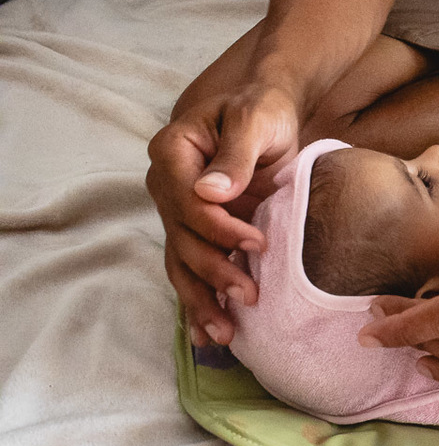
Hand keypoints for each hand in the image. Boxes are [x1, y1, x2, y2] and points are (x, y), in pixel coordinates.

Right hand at [146, 83, 299, 345]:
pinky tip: (208, 334)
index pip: (188, 203)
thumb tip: (210, 193)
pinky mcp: (196, 231)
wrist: (265, 115)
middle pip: (183, 239)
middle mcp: (166, 186)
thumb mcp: (254, 120)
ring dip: (201, 300)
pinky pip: (191, 269)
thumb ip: (235, 155)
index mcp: (173, 153)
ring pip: (181, 263)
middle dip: (214, 272)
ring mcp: (177, 212)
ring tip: (224, 335)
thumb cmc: (260, 110)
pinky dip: (200, 301)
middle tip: (250, 296)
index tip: (259, 243)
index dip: (220, 228)